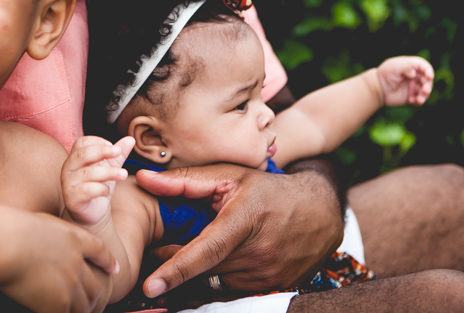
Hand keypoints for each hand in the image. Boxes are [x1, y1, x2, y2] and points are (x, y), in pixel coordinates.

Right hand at [1, 211, 117, 312]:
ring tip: (74, 312)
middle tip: (90, 305)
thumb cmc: (13, 230)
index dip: (108, 262)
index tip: (114, 269)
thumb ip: (52, 233)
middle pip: (96, 287)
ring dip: (81, 311)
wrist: (8, 244)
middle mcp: (78, 263)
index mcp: (74, 238)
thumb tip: (46, 236)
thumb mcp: (42, 221)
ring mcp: (71, 284)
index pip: (99, 251)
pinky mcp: (58, 303)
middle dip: (94, 297)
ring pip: (84, 306)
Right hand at [62, 135, 133, 226]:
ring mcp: (68, 184)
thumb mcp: (110, 167)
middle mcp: (68, 168)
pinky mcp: (71, 199)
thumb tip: (131, 139)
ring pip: (86, 173)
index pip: (82, 143)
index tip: (114, 148)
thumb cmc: (98, 186)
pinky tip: (108, 190)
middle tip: (118, 152)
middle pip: (82, 154)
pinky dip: (100, 188)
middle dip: (102, 152)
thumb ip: (118, 154)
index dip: (98, 142)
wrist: (92, 212)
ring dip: (108, 172)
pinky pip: (85, 190)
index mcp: (76, 157)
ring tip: (123, 174)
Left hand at [134, 163, 341, 296]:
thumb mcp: (229, 175)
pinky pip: (235, 289)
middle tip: (169, 244)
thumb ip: (184, 180)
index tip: (151, 287)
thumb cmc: (266, 189)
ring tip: (215, 244)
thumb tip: (143, 180)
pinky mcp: (276, 287)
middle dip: (180, 262)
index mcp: (244, 219)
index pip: (206, 250)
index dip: (177, 269)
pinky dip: (225, 276)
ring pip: (217, 282)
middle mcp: (259, 252)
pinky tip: (233, 256)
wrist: (320, 209)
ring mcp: (269, 274)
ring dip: (207, 269)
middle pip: (205, 269)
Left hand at [377, 56, 433, 106]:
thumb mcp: (393, 66)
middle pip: (427, 80)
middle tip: (424, 90)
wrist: (377, 88)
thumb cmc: (384, 74)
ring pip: (425, 90)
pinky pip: (419, 99)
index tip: (429, 77)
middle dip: (428, 85)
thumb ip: (405, 66)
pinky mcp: (411, 96)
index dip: (429, 71)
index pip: (424, 67)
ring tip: (419, 99)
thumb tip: (414, 73)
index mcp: (411, 66)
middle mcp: (415, 76)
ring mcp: (413, 86)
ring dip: (425, 95)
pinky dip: (418, 101)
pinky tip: (411, 101)